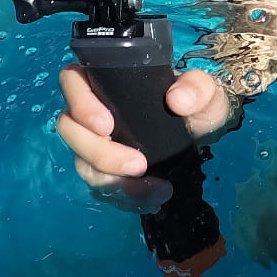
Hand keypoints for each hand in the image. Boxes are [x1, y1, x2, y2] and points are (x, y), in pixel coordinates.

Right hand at [55, 63, 233, 194]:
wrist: (199, 138)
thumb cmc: (195, 105)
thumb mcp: (206, 93)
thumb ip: (198, 88)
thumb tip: (177, 99)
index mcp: (107, 81)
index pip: (73, 81)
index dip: (80, 103)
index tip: (106, 125)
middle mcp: (91, 111)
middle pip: (70, 130)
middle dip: (99, 152)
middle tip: (138, 164)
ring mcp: (93, 143)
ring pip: (82, 163)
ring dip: (114, 180)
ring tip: (155, 187)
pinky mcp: (103, 171)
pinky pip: (101, 187)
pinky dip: (126, 196)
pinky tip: (154, 195)